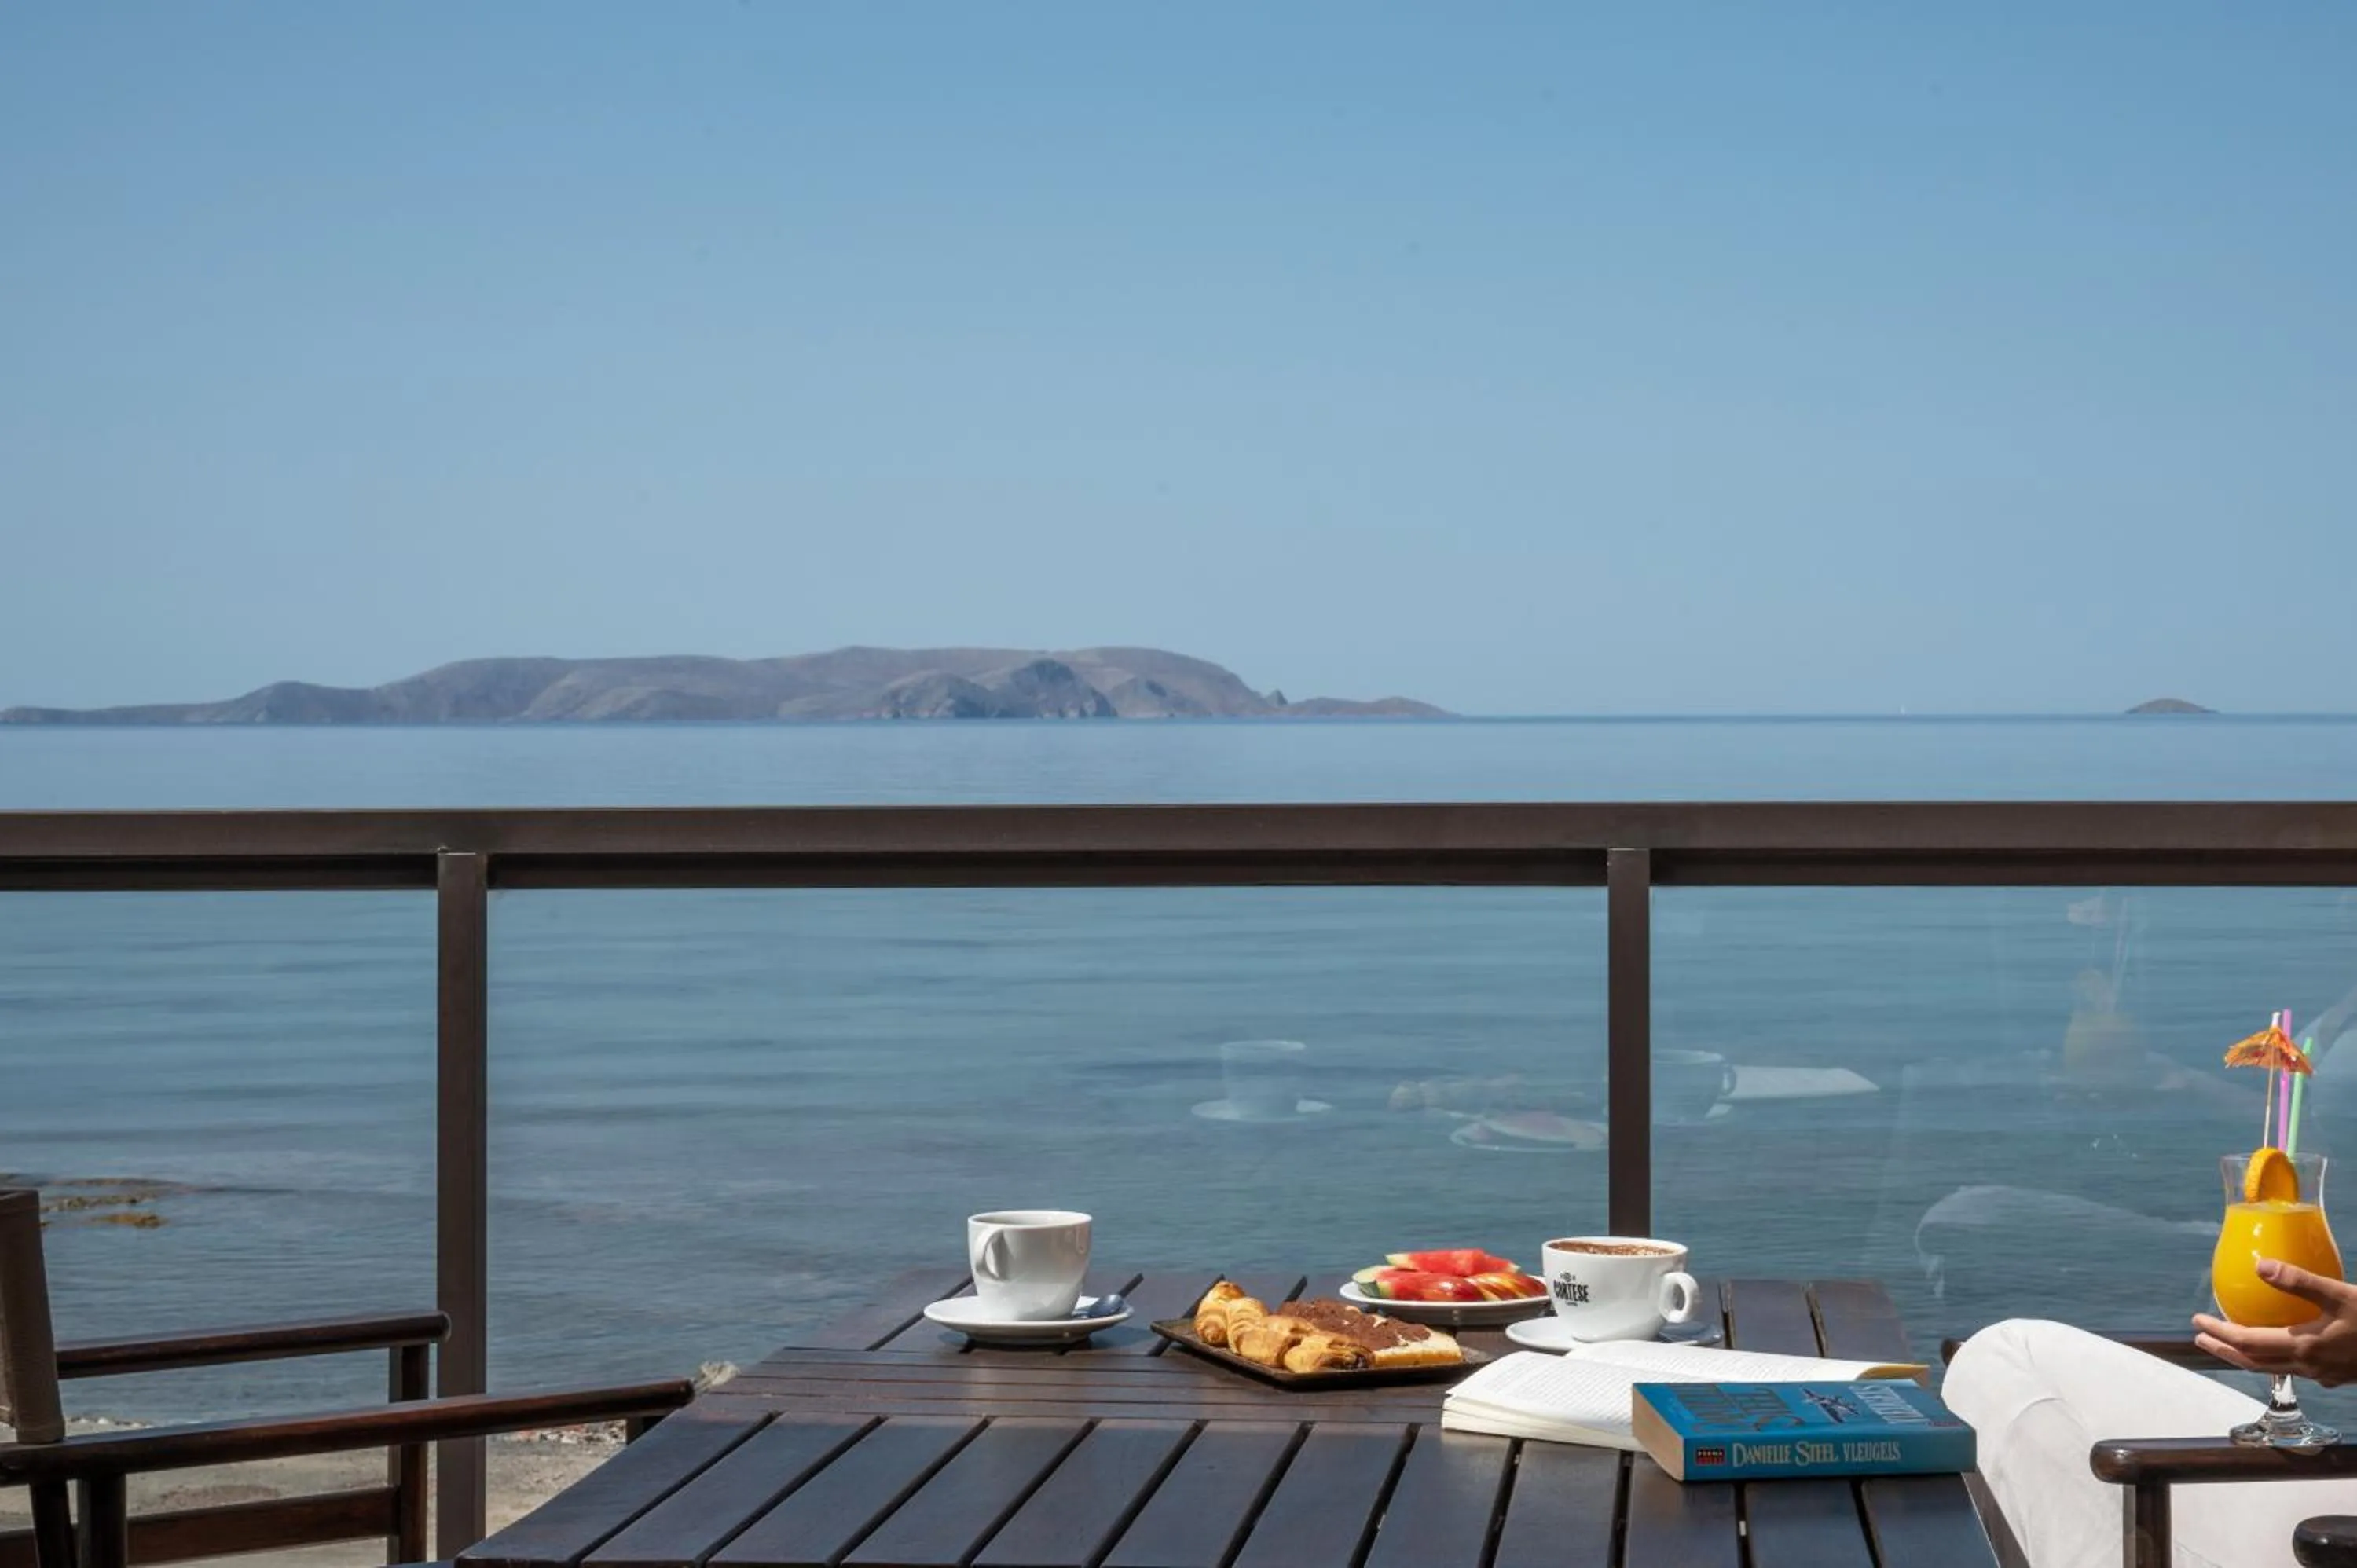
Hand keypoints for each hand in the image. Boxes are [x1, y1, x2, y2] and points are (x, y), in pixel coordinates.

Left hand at [2193, 1261, 2356, 1385]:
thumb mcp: (2341, 1294)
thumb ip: (2299, 1281)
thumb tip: (2260, 1266)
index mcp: (2303, 1346)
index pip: (2246, 1343)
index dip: (2219, 1332)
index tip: (2197, 1320)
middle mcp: (2309, 1365)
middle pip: (2254, 1362)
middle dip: (2224, 1349)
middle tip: (2200, 1336)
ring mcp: (2324, 1375)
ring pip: (2274, 1369)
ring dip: (2246, 1357)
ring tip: (2228, 1343)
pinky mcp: (2338, 1376)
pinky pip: (2295, 1369)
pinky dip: (2274, 1359)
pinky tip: (2278, 1348)